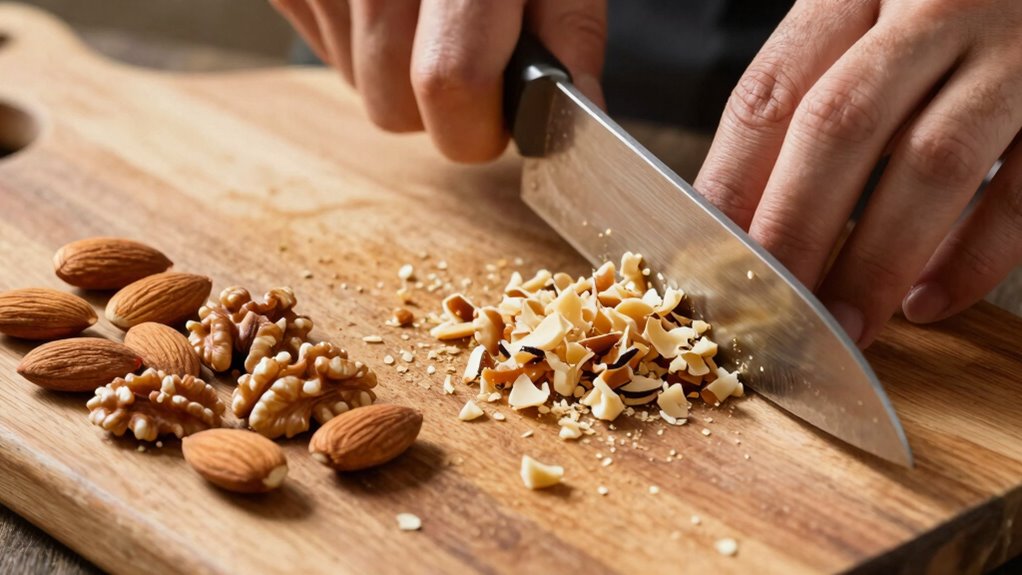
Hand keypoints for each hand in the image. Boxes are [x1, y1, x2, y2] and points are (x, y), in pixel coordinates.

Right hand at [269, 0, 606, 161]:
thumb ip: (570, 30)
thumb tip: (579, 114)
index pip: (450, 83)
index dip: (482, 124)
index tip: (505, 112)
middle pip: (392, 107)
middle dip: (440, 108)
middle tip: (471, 50)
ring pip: (357, 88)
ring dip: (401, 74)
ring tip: (430, 11)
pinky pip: (329, 55)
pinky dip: (365, 46)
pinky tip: (392, 0)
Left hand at [695, 0, 1021, 347]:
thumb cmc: (938, 9)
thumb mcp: (865, 18)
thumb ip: (811, 94)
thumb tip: (744, 215)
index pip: (770, 95)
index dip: (731, 186)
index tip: (711, 258)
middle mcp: (932, 7)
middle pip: (839, 129)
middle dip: (795, 232)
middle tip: (770, 310)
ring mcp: (1013, 50)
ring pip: (932, 164)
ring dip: (878, 259)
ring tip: (843, 326)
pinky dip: (974, 257)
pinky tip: (927, 302)